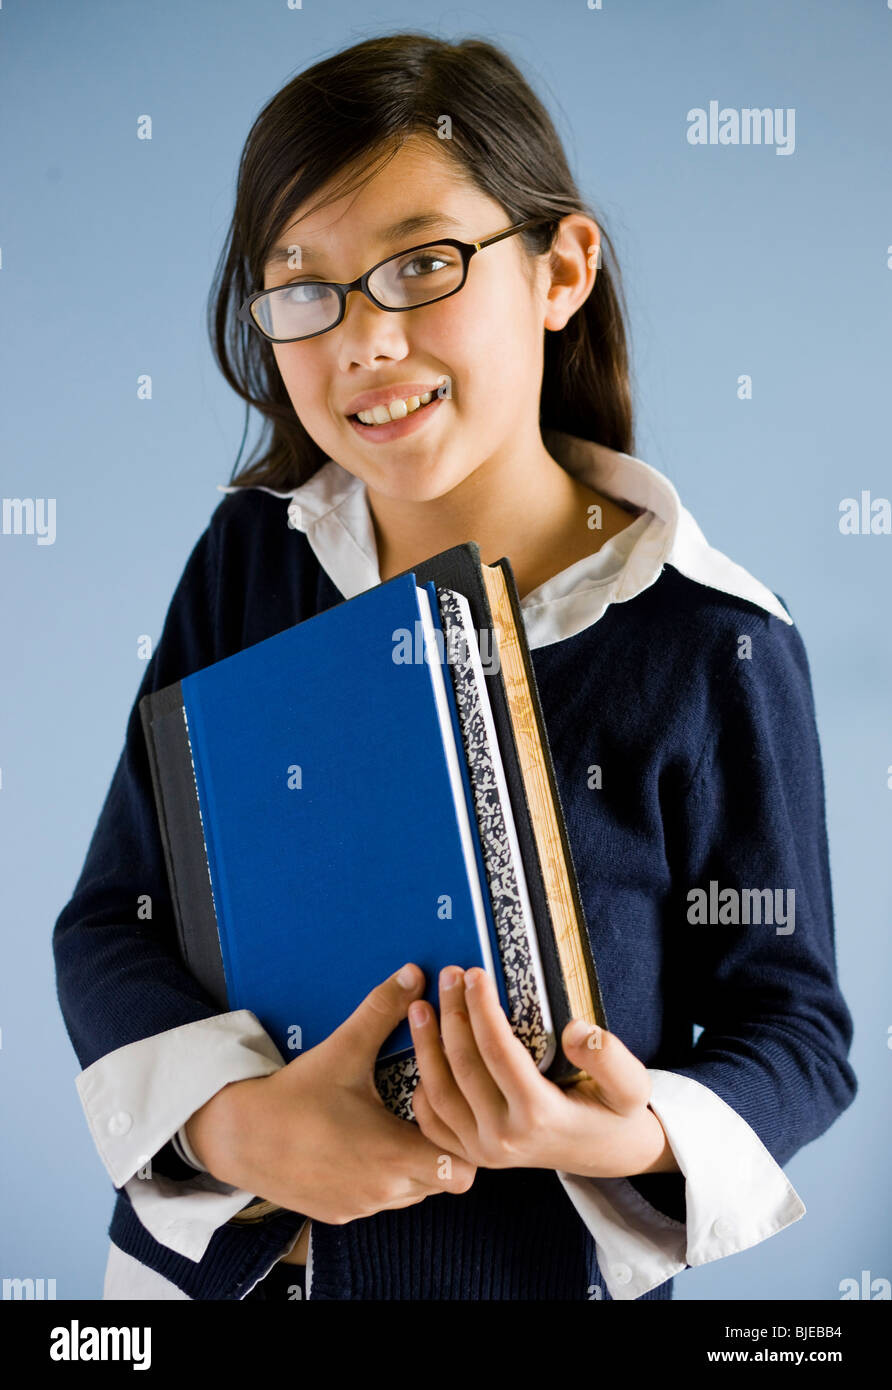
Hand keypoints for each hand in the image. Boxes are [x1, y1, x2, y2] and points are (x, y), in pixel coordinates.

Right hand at [184, 963, 476, 1222]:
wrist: (237, 1137)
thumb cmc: (293, 1096)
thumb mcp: (343, 1050)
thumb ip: (383, 1011)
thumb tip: (413, 974)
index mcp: (393, 1154)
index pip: (461, 1170)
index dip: (459, 1141)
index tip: (442, 1113)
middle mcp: (382, 1190)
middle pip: (440, 1181)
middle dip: (437, 1148)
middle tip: (418, 1112)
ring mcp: (360, 1206)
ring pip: (411, 1194)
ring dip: (409, 1165)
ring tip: (388, 1125)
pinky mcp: (339, 1214)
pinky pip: (378, 1202)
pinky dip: (378, 1179)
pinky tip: (359, 1145)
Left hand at [407, 965, 678, 1179]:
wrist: (607, 1154)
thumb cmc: (616, 1112)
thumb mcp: (631, 1085)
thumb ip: (609, 1057)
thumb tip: (575, 1029)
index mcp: (539, 1115)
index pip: (498, 1052)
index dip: (482, 1009)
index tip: (475, 973)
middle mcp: (504, 1137)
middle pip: (463, 1065)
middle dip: (451, 1013)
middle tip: (448, 975)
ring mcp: (483, 1151)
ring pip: (439, 1092)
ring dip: (425, 1045)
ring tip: (420, 1005)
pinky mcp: (471, 1155)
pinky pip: (432, 1123)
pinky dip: (421, 1087)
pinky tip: (421, 1053)